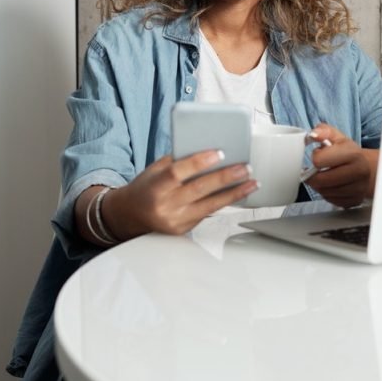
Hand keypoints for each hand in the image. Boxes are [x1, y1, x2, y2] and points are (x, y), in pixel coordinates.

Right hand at [78, 150, 258, 242]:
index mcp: (155, 187)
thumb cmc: (146, 187)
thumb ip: (178, 161)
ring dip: (234, 193)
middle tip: (245, 167)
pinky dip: (224, 202)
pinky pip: (207, 214)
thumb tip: (208, 150)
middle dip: (226, 177)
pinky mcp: (183, 230)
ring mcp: (175, 221)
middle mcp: (164, 206)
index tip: (219, 153)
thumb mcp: (155, 169)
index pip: (178, 172)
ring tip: (252, 182)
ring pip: (210, 206)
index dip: (199, 162)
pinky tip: (238, 193)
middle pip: (199, 189)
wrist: (130, 215)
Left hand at [303, 123, 378, 208]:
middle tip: (313, 171)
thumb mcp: (337, 137)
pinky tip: (330, 185)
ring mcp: (358, 188)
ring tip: (323, 176)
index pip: (319, 161)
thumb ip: (324, 131)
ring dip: (319, 186)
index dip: (315, 158)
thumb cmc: (348, 152)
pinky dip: (326, 194)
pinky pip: (331, 200)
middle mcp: (358, 172)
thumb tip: (314, 134)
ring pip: (325, 192)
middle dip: (312, 176)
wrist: (366, 168)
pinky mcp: (355, 200)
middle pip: (321, 180)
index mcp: (353, 153)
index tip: (318, 156)